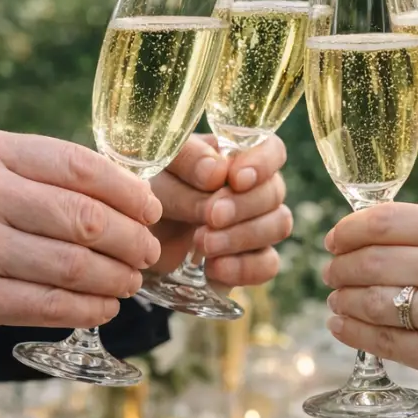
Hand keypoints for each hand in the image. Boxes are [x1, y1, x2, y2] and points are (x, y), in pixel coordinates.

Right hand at [0, 129, 162, 342]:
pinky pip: (49, 305)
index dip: (129, 191)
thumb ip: (37, 174)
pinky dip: (87, 308)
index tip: (151, 208)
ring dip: (115, 279)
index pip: (79, 165)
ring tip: (129, 281)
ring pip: (73, 266)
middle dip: (131, 239)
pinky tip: (102, 306)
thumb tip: (124, 193)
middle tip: (149, 251)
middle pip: (84, 218)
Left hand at [149, 134, 291, 287]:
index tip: (237, 179)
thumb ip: (187, 161)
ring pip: (279, 225)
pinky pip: (268, 265)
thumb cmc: (153, 192)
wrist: (138, 240)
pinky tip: (214, 268)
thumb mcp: (161, 168)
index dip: (263, 163)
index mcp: (236, 157)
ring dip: (243, 236)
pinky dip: (244, 267)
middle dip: (243, 206)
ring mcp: (257, 226)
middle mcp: (254, 189)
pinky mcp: (251, 261)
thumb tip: (217, 172)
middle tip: (211, 216)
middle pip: (275, 191)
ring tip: (203, 244)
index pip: (271, 150)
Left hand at [321, 202, 417, 417]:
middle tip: (331, 272)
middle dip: (340, 267)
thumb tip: (392, 240)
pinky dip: (353, 332)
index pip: (386, 219)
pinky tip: (344, 326)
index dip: (350, 229)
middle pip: (369, 259)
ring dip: (342, 299)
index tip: (337, 237)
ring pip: (370, 300)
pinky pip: (383, 341)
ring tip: (336, 300)